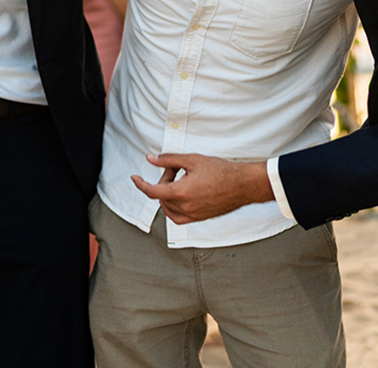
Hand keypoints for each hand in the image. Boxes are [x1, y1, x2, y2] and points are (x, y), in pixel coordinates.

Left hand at [130, 153, 273, 223]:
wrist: (243, 185)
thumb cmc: (221, 171)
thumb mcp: (192, 160)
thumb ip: (168, 160)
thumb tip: (151, 159)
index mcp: (182, 193)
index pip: (152, 192)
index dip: (140, 184)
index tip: (134, 178)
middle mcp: (186, 208)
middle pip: (162, 196)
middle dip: (164, 181)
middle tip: (176, 168)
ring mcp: (193, 216)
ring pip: (169, 208)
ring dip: (168, 194)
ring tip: (182, 179)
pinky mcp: (200, 219)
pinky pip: (179, 217)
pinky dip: (174, 206)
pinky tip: (183, 193)